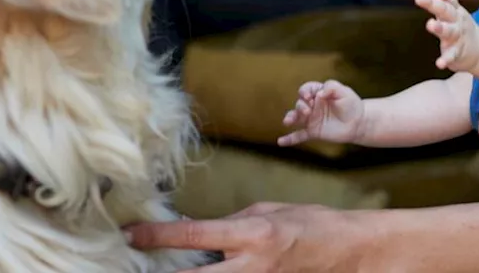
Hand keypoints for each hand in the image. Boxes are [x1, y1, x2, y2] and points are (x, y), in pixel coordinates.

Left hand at [125, 202, 366, 271]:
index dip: (156, 235)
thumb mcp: (267, 212)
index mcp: (252, 234)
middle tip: (133, 268)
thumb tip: (199, 232)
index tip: (130, 233)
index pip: (192, 235)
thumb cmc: (310, 224)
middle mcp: (251, 266)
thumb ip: (232, 224)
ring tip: (164, 270)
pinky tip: (204, 271)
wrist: (348, 252)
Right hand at [278, 80, 364, 145]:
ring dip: (290, 118)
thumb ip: (331, 87)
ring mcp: (312, 119)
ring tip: (288, 121)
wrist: (358, 122)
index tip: (310, 97)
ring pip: (296, 118)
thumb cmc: (351, 104)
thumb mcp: (344, 91)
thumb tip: (319, 94)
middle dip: (301, 106)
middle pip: (299, 103)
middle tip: (308, 111)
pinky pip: (299, 136)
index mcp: (318, 93)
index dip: (305, 92)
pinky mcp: (313, 131)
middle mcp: (312, 106)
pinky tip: (281, 142)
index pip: (305, 90)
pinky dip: (290, 139)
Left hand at [415, 0, 478, 70]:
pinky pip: (452, 56)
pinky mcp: (457, 53)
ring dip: (439, 27)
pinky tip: (439, 64)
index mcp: (454, 11)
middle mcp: (457, 22)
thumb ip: (437, 0)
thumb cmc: (459, 27)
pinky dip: (446, 60)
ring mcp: (458, 37)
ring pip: (449, 31)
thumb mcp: (451, 13)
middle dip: (433, 4)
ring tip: (430, 24)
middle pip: (446, 11)